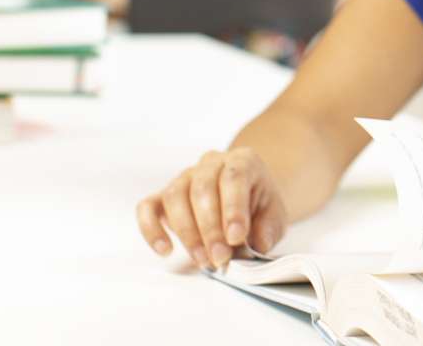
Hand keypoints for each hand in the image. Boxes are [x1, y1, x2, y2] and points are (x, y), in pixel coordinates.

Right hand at [136, 146, 288, 269]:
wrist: (247, 198)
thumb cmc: (259, 207)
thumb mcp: (274, 216)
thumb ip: (268, 227)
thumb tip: (257, 243)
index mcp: (242, 161)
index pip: (234, 178)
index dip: (233, 209)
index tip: (236, 238)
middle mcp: (211, 163)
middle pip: (202, 189)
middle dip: (210, 228)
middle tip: (220, 258)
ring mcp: (184, 177)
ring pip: (175, 196)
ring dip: (187, 233)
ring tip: (203, 260)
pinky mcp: (163, 196)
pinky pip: (147, 207)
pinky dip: (151, 229)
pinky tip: (165, 250)